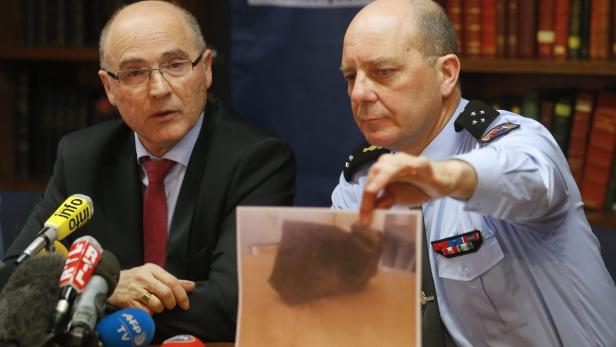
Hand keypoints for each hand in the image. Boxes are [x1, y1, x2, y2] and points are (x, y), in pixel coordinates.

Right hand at [107, 263, 195, 314]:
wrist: (110, 282)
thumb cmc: (135, 279)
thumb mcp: (153, 274)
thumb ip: (172, 280)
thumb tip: (191, 285)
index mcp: (152, 269)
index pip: (173, 282)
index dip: (182, 295)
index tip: (185, 304)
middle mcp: (144, 278)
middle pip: (166, 294)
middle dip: (171, 303)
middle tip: (169, 305)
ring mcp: (135, 290)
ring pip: (157, 304)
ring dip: (160, 309)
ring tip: (155, 305)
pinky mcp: (128, 301)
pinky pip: (146, 312)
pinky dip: (149, 313)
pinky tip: (146, 308)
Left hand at [360, 153, 476, 223]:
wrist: (441, 183)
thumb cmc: (416, 187)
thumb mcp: (395, 198)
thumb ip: (381, 203)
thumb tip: (366, 215)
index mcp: (383, 169)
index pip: (369, 182)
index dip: (364, 201)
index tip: (363, 219)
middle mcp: (392, 162)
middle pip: (375, 173)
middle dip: (369, 192)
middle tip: (366, 213)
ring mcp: (407, 161)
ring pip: (390, 167)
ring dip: (380, 179)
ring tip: (371, 190)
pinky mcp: (423, 164)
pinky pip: (415, 164)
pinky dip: (410, 166)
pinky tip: (405, 171)